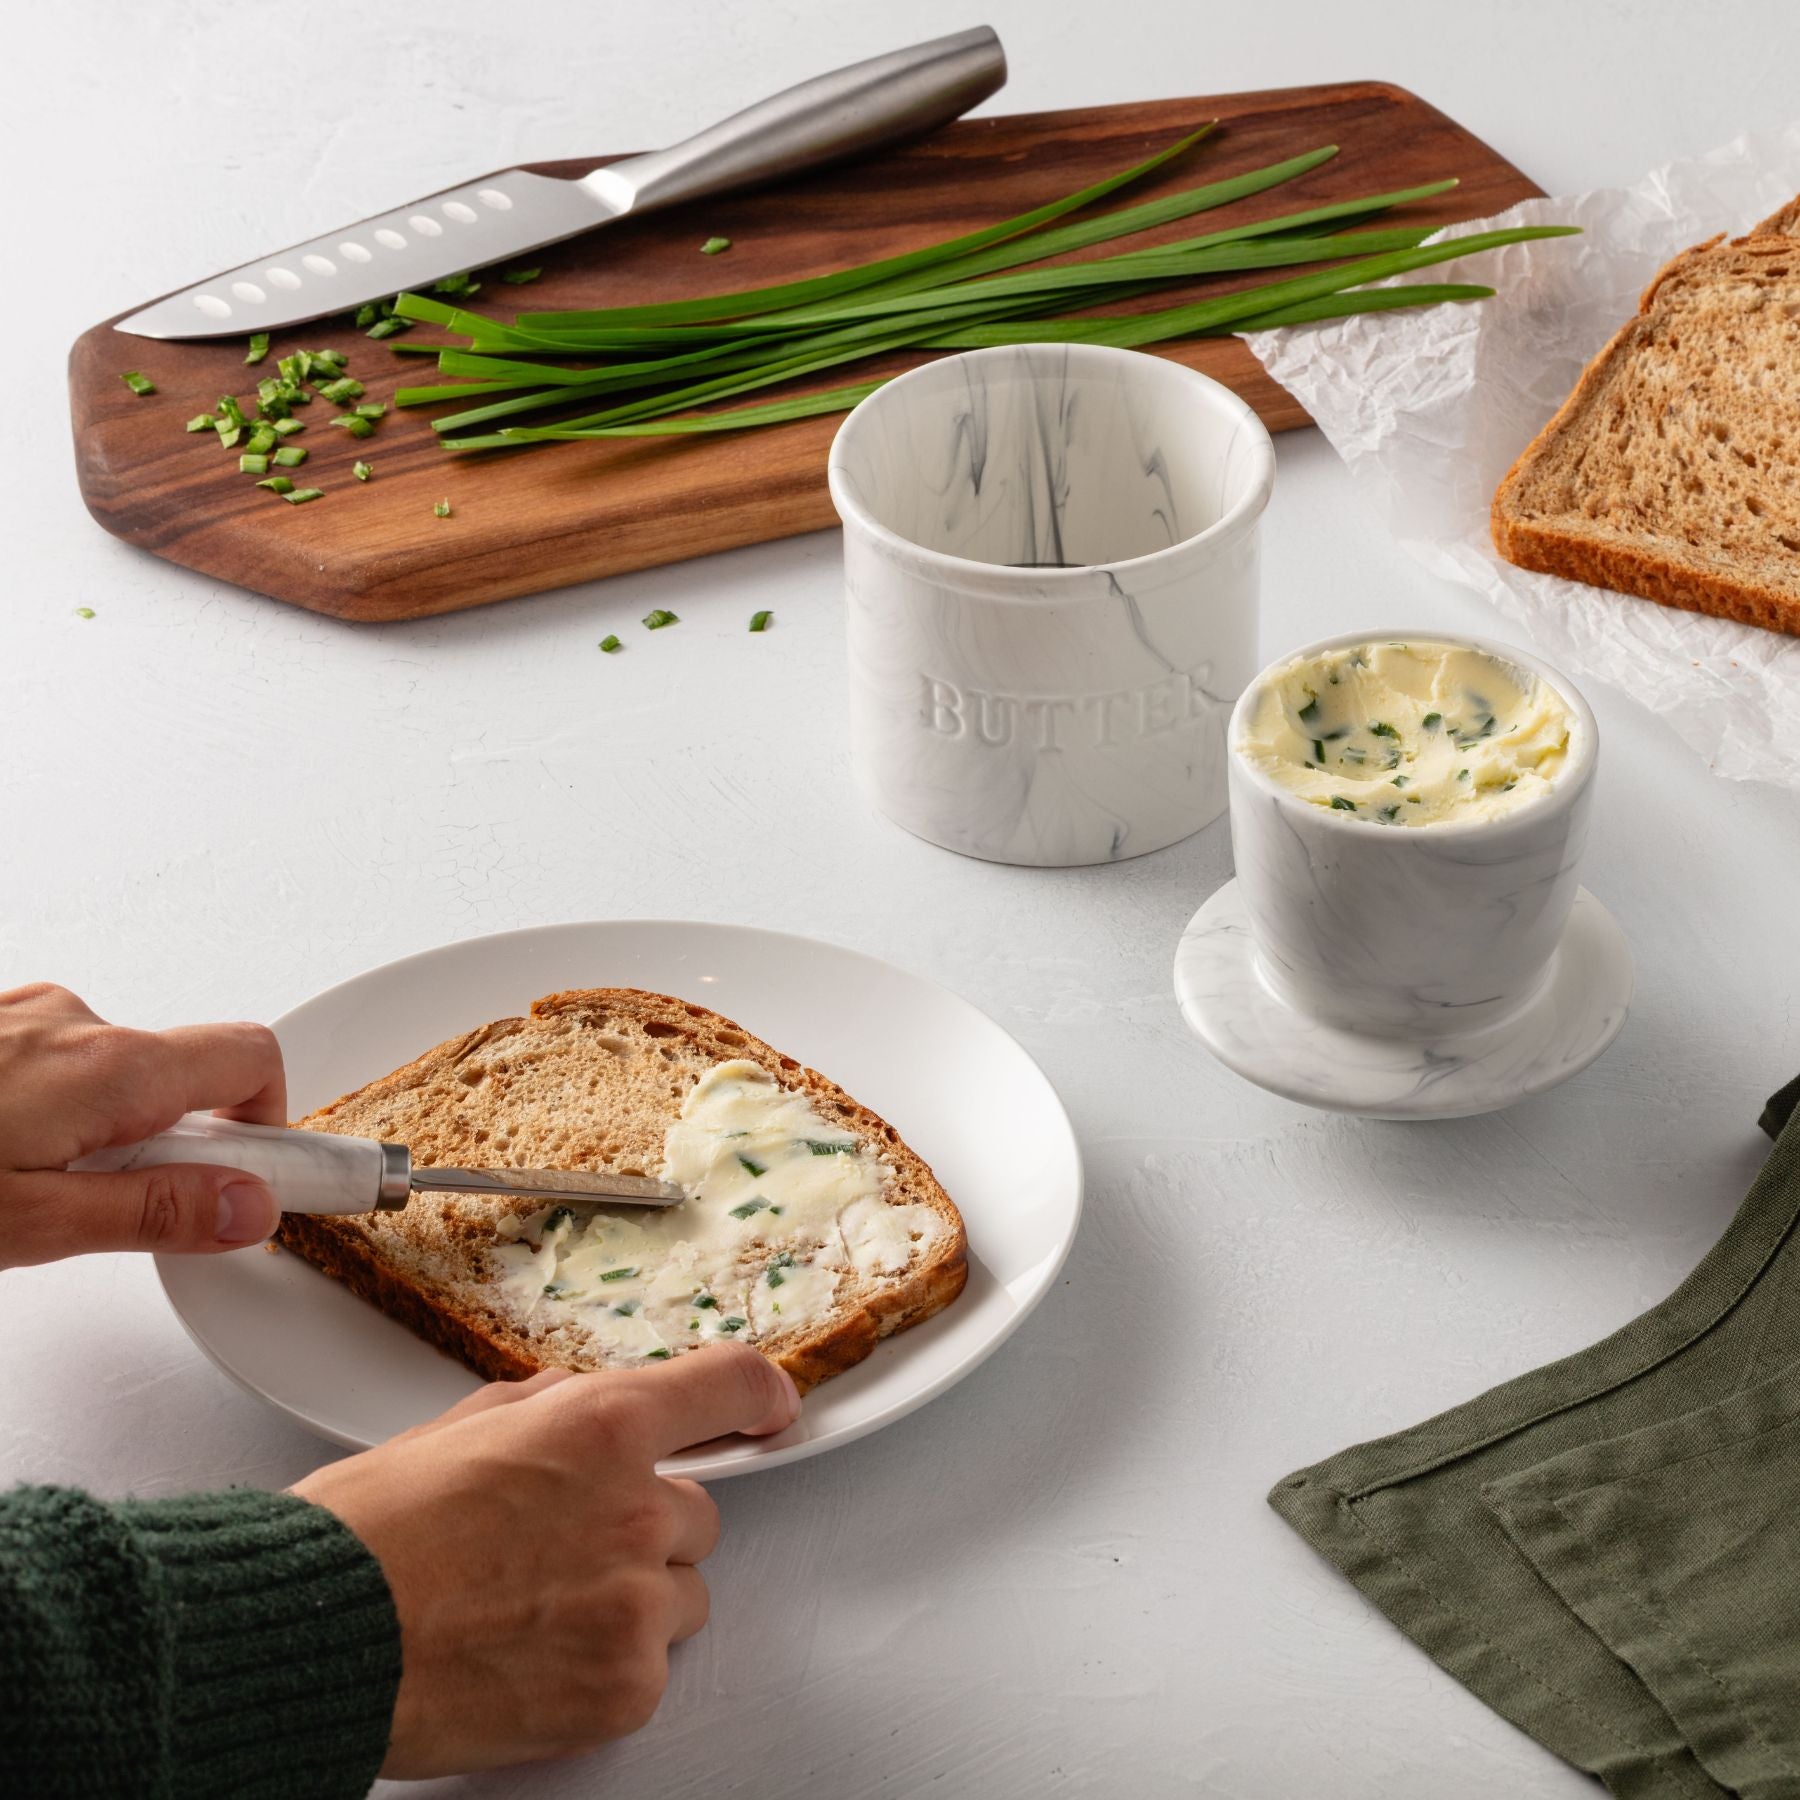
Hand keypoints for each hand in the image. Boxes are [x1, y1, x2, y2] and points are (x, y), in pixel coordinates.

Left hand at [0, 982, 284, 1267]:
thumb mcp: (31, 1223)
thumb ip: (153, 1213)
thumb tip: (249, 1207)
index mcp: (109, 1068)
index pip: (251, 1061)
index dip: (269, 1128)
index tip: (264, 1183)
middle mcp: (76, 1024)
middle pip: (182, 1077)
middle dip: (170, 1145)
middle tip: (114, 1210)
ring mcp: (27, 1016)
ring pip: (115, 1075)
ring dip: (103, 1130)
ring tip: (29, 1191)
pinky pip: (59, 1063)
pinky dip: (55, 1110)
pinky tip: (4, 1156)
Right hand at [292, 1346, 800, 1775]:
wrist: (311, 1639)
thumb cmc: (363, 1534)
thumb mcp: (455, 1428)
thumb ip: (544, 1409)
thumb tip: (577, 1403)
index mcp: (600, 1426)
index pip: (728, 1387)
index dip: (758, 1395)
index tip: (769, 1409)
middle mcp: (635, 1506)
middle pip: (697, 1512)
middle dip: (643, 1527)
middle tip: (560, 1550)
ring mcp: (636, 1601)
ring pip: (680, 1594)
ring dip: (631, 1600)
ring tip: (534, 1611)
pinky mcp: (625, 1686)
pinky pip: (650, 1666)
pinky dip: (605, 1668)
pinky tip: (531, 1658)